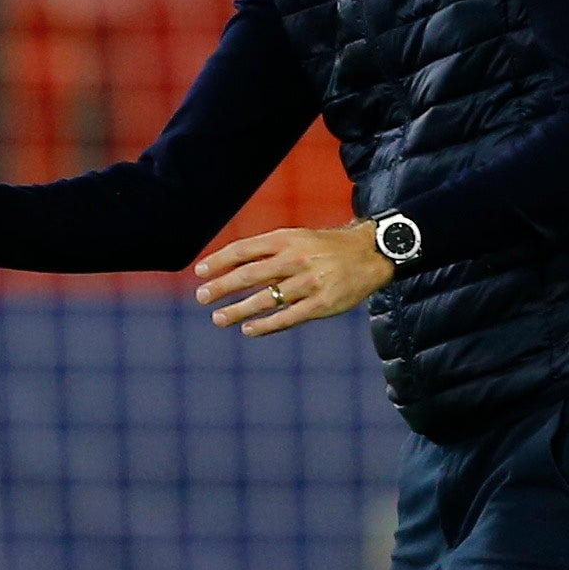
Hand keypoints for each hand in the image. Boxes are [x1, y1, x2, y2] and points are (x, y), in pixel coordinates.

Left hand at [192, 221, 393, 337]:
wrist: (369, 254)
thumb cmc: (325, 248)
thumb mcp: (297, 239)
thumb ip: (269, 253)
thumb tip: (232, 267)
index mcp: (286, 239)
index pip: (244, 249)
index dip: (219, 260)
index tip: (199, 272)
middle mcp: (295, 259)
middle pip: (250, 274)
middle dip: (222, 286)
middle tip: (201, 297)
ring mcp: (309, 283)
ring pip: (265, 300)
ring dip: (238, 310)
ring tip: (218, 318)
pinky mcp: (322, 305)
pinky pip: (287, 318)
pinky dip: (264, 326)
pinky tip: (248, 329)